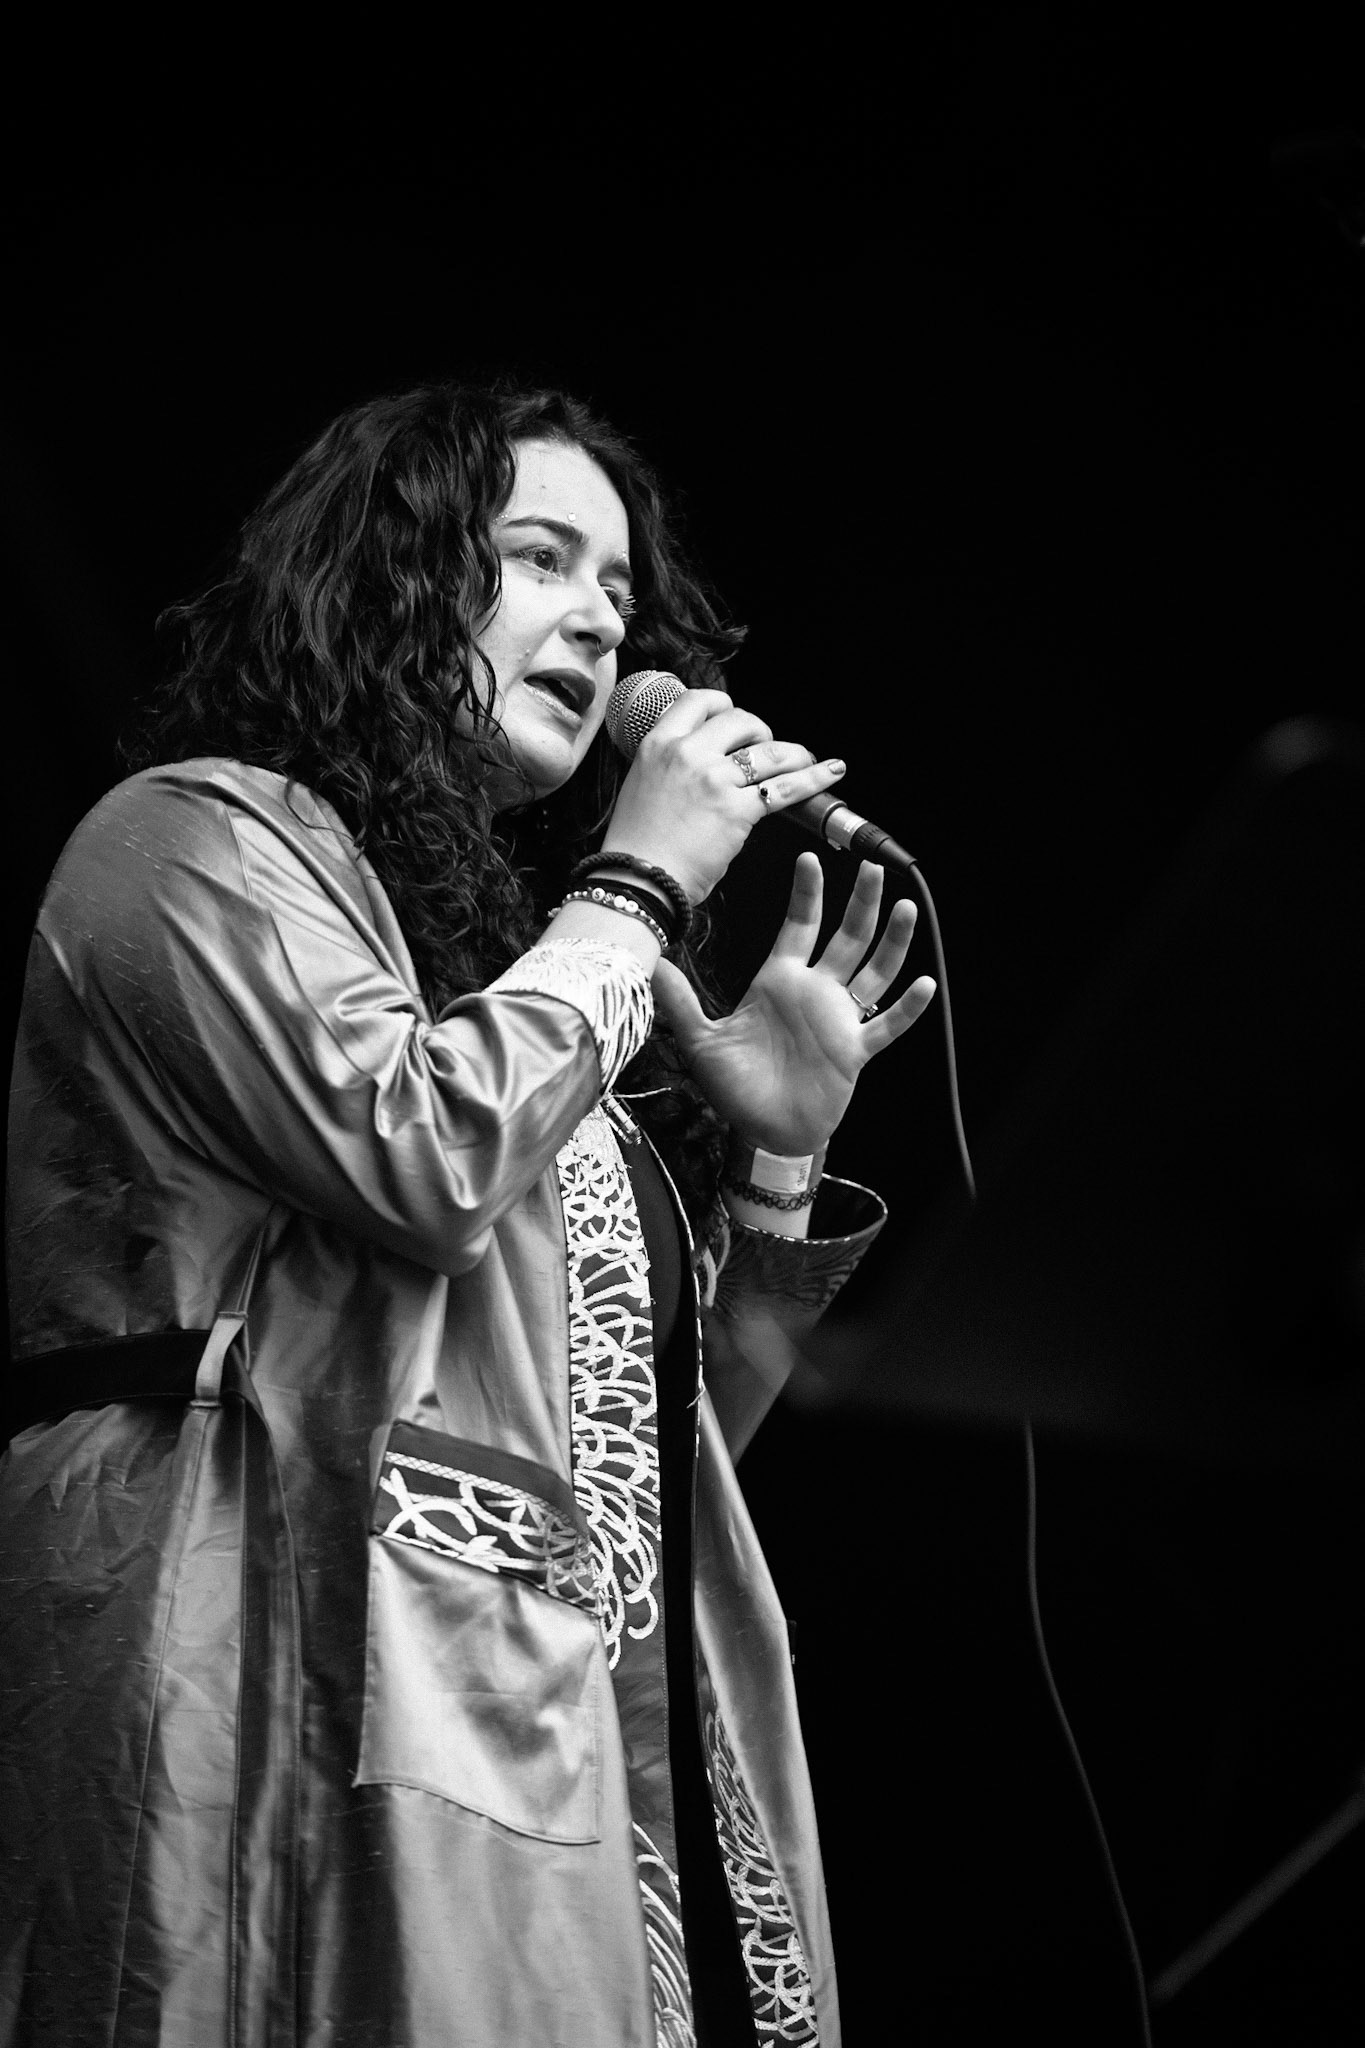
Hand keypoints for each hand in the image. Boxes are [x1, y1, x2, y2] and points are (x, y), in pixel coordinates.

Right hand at [600, 689, 846, 905]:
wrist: (638, 881)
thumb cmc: (638, 845)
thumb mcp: (642, 786)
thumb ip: (672, 767)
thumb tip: (706, 764)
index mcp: (657, 744)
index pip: (698, 700)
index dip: (723, 706)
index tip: (735, 722)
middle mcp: (686, 754)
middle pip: (740, 719)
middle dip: (761, 732)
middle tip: (765, 751)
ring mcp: (714, 780)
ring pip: (769, 751)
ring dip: (792, 754)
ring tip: (803, 761)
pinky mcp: (738, 810)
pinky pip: (785, 787)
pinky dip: (814, 777)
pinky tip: (831, 771)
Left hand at [651, 853, 936, 1155]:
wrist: (763, 1132)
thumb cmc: (736, 1087)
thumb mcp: (702, 1040)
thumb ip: (680, 1002)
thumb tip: (651, 965)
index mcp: (780, 982)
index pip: (798, 926)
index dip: (806, 894)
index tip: (810, 858)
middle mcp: (815, 993)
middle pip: (845, 938)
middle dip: (859, 903)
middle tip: (873, 866)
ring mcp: (839, 1020)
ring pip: (874, 971)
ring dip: (891, 941)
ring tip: (905, 907)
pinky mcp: (854, 1051)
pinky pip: (887, 1024)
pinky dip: (907, 1007)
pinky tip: (926, 983)